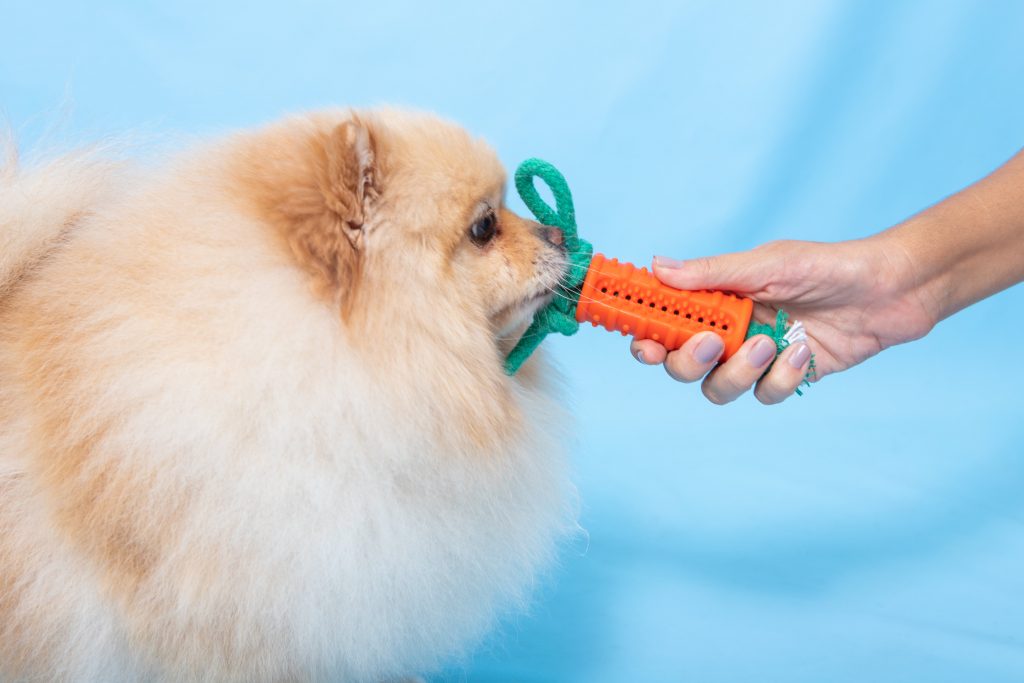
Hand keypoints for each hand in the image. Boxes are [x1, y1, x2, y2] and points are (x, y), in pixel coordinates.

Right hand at [629, 236, 937, 403]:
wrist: (891, 289)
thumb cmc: (829, 266)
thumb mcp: (768, 265)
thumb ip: (712, 274)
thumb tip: (658, 267)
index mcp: (717, 300)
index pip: (667, 322)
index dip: (647, 336)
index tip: (644, 343)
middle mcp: (730, 331)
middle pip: (682, 365)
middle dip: (689, 362)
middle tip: (712, 344)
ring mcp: (756, 357)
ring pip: (718, 388)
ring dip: (739, 373)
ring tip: (770, 344)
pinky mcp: (786, 377)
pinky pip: (764, 395)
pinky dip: (780, 379)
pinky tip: (801, 352)